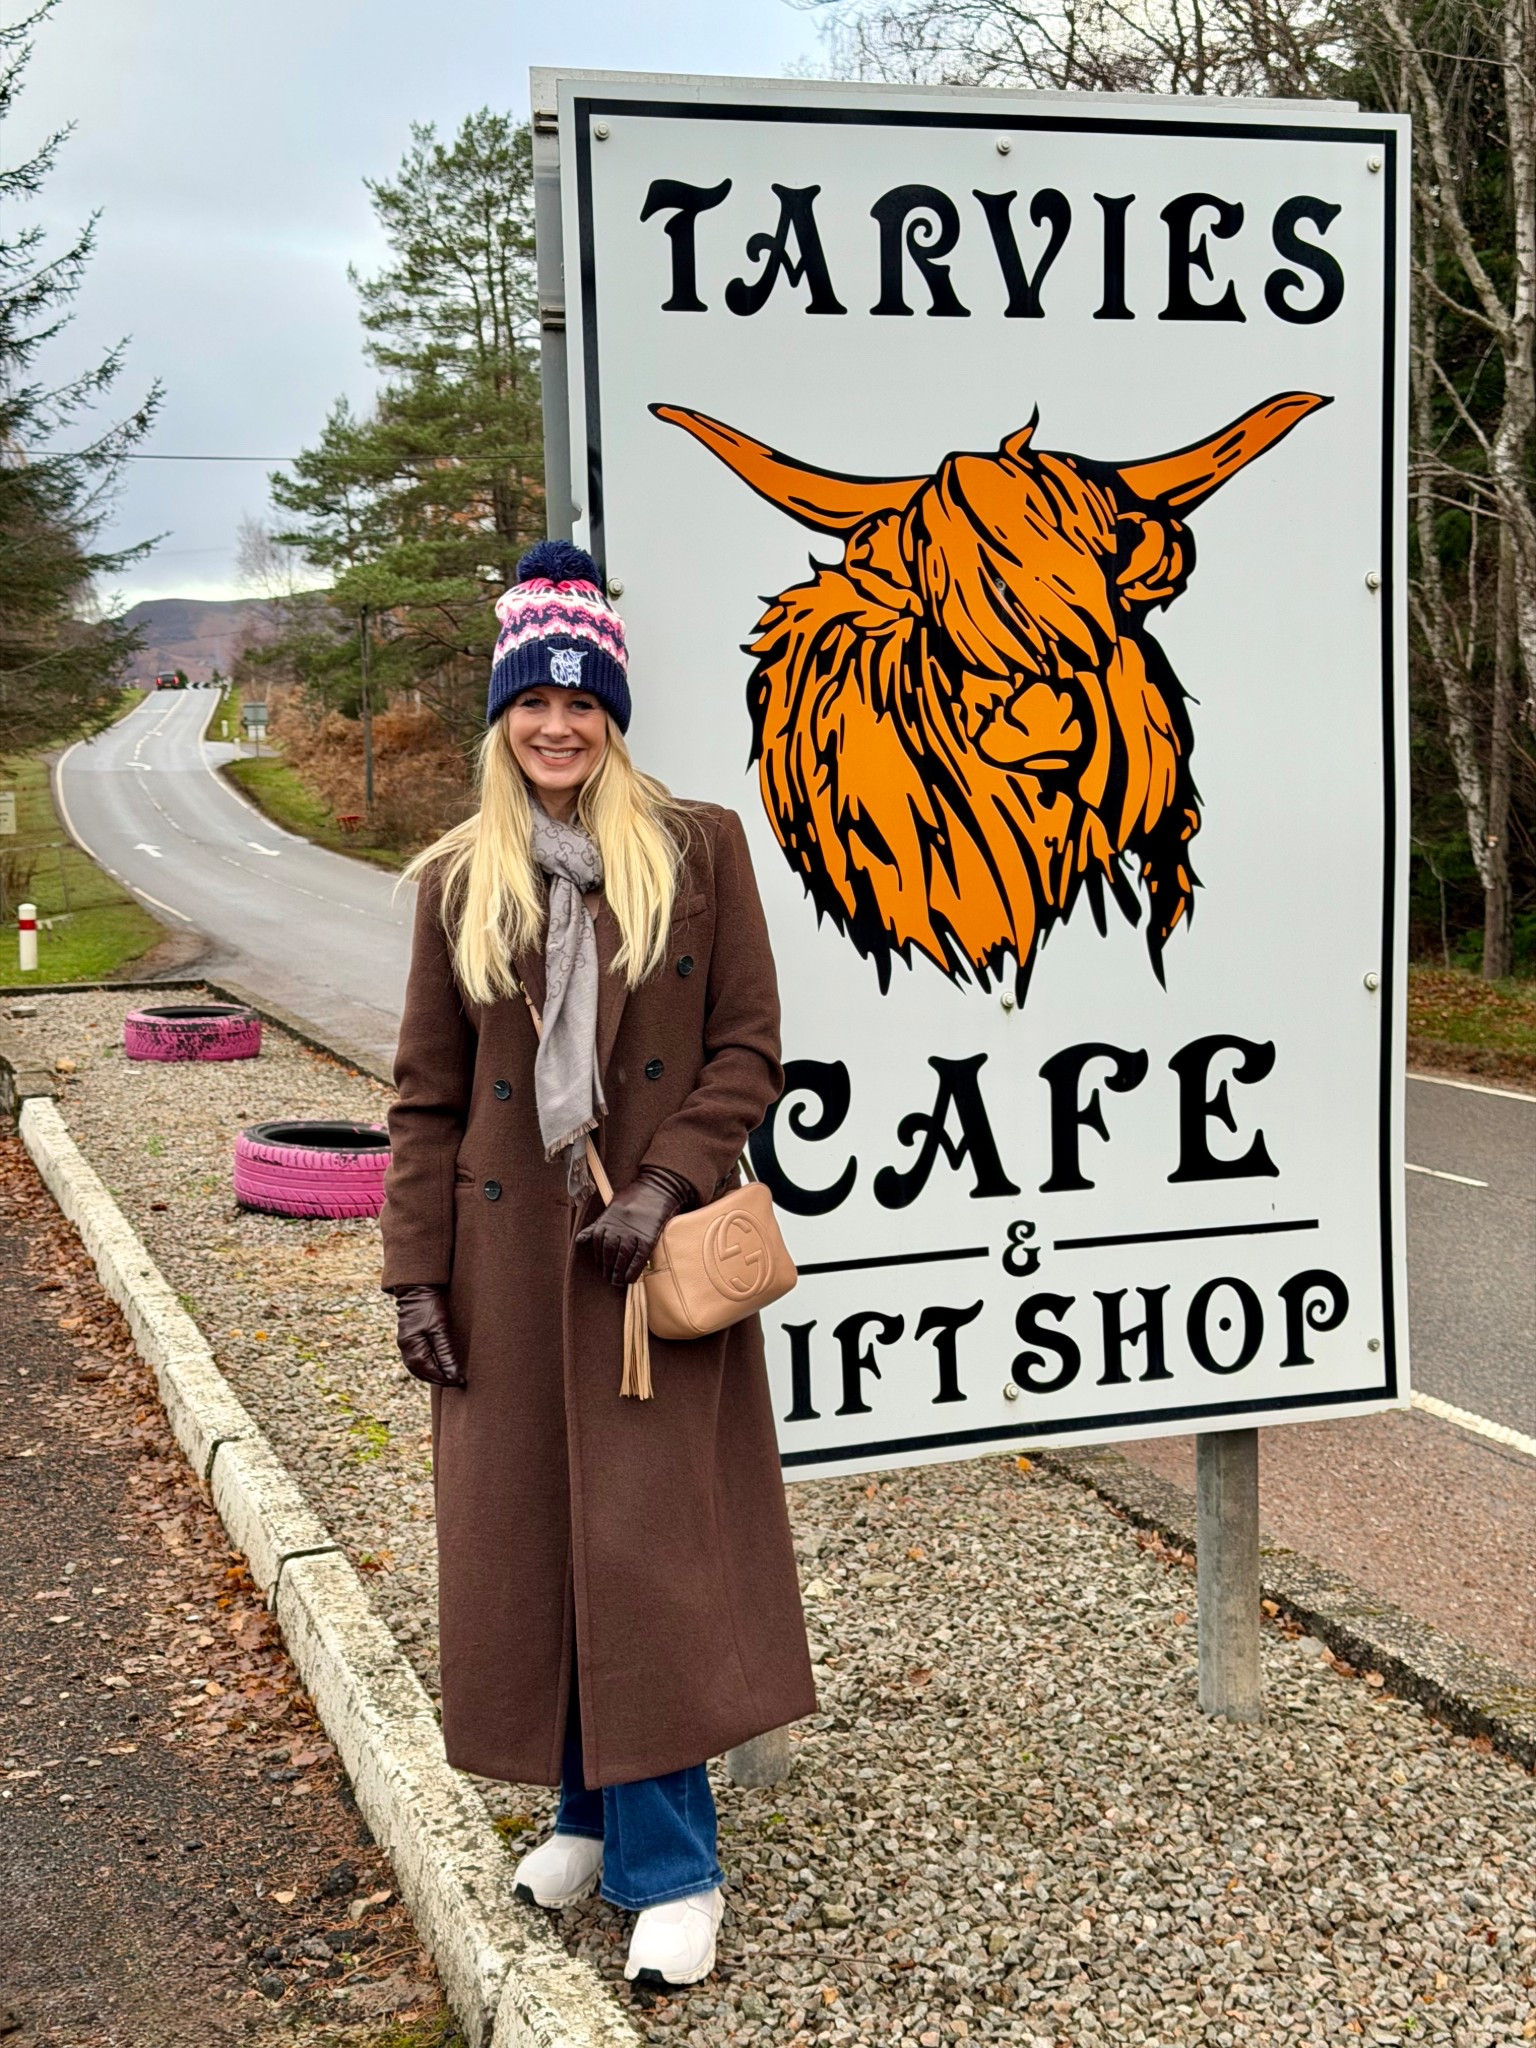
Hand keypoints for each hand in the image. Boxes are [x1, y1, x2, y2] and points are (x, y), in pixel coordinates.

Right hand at [390, 1284, 465, 1387]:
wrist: (418, 1287)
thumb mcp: (440, 1329)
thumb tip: (452, 1374)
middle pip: (421, 1373)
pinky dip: (427, 1367)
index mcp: (412, 1347)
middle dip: (438, 1379)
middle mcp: (406, 1348)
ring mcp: (405, 1344)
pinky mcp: (408, 1339)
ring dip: (432, 1375)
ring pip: (417, 1368)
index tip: (460, 1381)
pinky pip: (416, 1360)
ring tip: (449, 1377)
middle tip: (456, 1382)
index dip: (444, 1379)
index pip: (428, 1371)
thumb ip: (445, 1353)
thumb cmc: (430, 1306)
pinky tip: (437, 1366)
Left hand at [576, 1165, 695, 1288]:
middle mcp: (617, 1229)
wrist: (656, 1189)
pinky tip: (631, 1279)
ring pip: (622, 1259)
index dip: (600, 1261)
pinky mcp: (647, 1239)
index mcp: (606, 1222)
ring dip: (619, 1273)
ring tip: (618, 1282)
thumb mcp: (610, 1209)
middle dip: (608, 1269)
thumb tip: (579, 1240)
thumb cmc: (632, 1198)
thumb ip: (595, 1226)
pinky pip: (638, 1259)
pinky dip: (633, 1271)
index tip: (603, 1269)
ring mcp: (632, 1234)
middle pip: (609, 1255)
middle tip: (610, 1279)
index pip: (599, 1246)